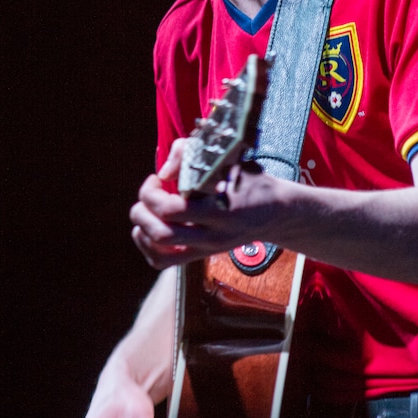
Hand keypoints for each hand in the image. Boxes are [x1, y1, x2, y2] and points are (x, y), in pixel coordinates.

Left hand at [130, 139, 285, 269]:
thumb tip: (163, 172)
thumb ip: (191, 155)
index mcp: (219, 210)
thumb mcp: (228, 160)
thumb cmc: (250, 181)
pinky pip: (163, 262)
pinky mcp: (201, 256)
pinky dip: (147, 246)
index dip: (151, 193)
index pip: (170, 210)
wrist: (276, 213)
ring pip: (158, 252)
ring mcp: (206, 249)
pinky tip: (149, 227)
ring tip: (147, 210)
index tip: (156, 178)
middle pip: (160, 234)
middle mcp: (212, 235)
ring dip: (142, 229)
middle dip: (142, 211)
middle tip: (149, 193)